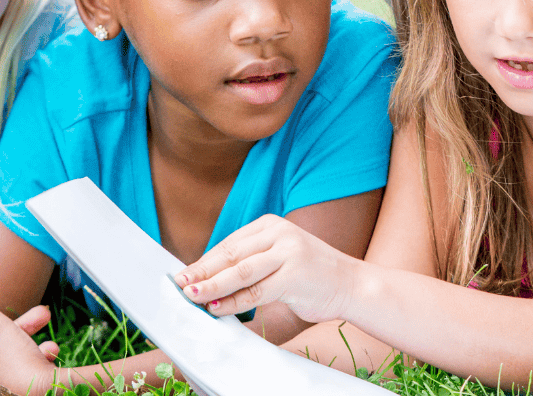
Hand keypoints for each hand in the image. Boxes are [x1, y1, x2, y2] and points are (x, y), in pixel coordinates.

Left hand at [0, 289, 60, 394]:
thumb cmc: (17, 362)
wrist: (40, 395)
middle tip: (42, 312)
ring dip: (32, 332)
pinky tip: (52, 350)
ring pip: (16, 344)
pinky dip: (41, 352)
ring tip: (49, 323)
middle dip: (21, 318)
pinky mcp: (21, 380)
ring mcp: (4, 371)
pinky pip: (29, 361)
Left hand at [174, 214, 359, 322]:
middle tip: (179, 284)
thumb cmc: (312, 275)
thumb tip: (209, 277)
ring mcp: (289, 253)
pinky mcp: (295, 275)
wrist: (353, 285)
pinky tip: (217, 307)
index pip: (230, 243)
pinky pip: (256, 291)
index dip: (204, 260)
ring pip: (240, 272)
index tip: (183, 274)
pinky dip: (234, 302)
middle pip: (231, 254)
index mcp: (272, 224)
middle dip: (202, 271)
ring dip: (212, 285)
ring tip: (192, 295)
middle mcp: (280, 233)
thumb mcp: (280, 257)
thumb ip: (251, 261)